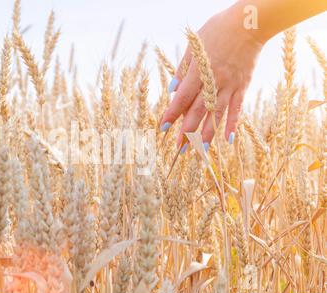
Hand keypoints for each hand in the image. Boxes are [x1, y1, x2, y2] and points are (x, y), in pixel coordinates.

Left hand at [160, 8, 263, 149]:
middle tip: (180, 149)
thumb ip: (183, 69)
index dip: (172, 114)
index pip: (182, 98)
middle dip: (187, 131)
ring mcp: (229, 85)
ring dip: (208, 133)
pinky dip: (232, 124)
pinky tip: (228, 139)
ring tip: (201, 149)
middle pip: (197, 111)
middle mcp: (213, 82)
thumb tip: (172, 90)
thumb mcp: (194, 46)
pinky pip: (237, 108)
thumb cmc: (217, 31)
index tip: (163, 128)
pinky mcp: (242, 86)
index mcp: (198, 72)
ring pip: (216, 114)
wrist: (248, 23)